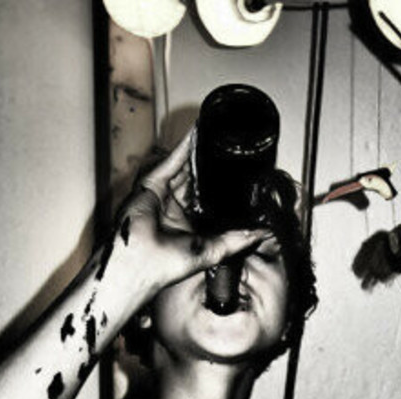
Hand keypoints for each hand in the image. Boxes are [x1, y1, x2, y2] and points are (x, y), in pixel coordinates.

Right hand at [109, 132, 267, 298]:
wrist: (140, 264)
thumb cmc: (165, 266)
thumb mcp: (212, 251)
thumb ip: (236, 241)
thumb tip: (260, 234)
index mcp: (188, 224)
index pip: (208, 199)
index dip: (220, 187)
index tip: (237, 175)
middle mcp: (175, 207)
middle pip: (196, 179)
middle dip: (210, 164)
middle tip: (227, 147)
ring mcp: (163, 194)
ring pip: (185, 167)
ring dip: (199, 150)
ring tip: (215, 133)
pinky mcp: (153, 183)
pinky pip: (172, 161)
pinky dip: (184, 146)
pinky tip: (198, 132)